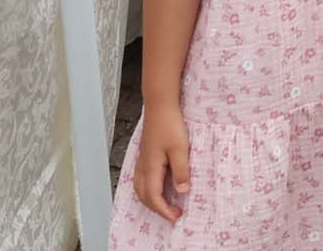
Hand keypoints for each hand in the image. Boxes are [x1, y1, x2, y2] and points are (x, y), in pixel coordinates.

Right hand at [134, 102, 191, 221]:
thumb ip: (181, 171)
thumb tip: (182, 192)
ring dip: (151, 201)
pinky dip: (147, 190)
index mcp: (151, 168)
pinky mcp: (144, 155)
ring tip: (165, 205)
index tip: (176, 217)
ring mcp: (142, 161)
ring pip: (140, 189)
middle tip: (173, 214)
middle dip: (157, 209)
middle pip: (144, 196)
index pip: (153, 197)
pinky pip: (140, 179)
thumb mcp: (180, 149)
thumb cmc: (170, 124)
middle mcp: (143, 167)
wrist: (160, 105)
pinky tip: (157, 187)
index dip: (164, 210)